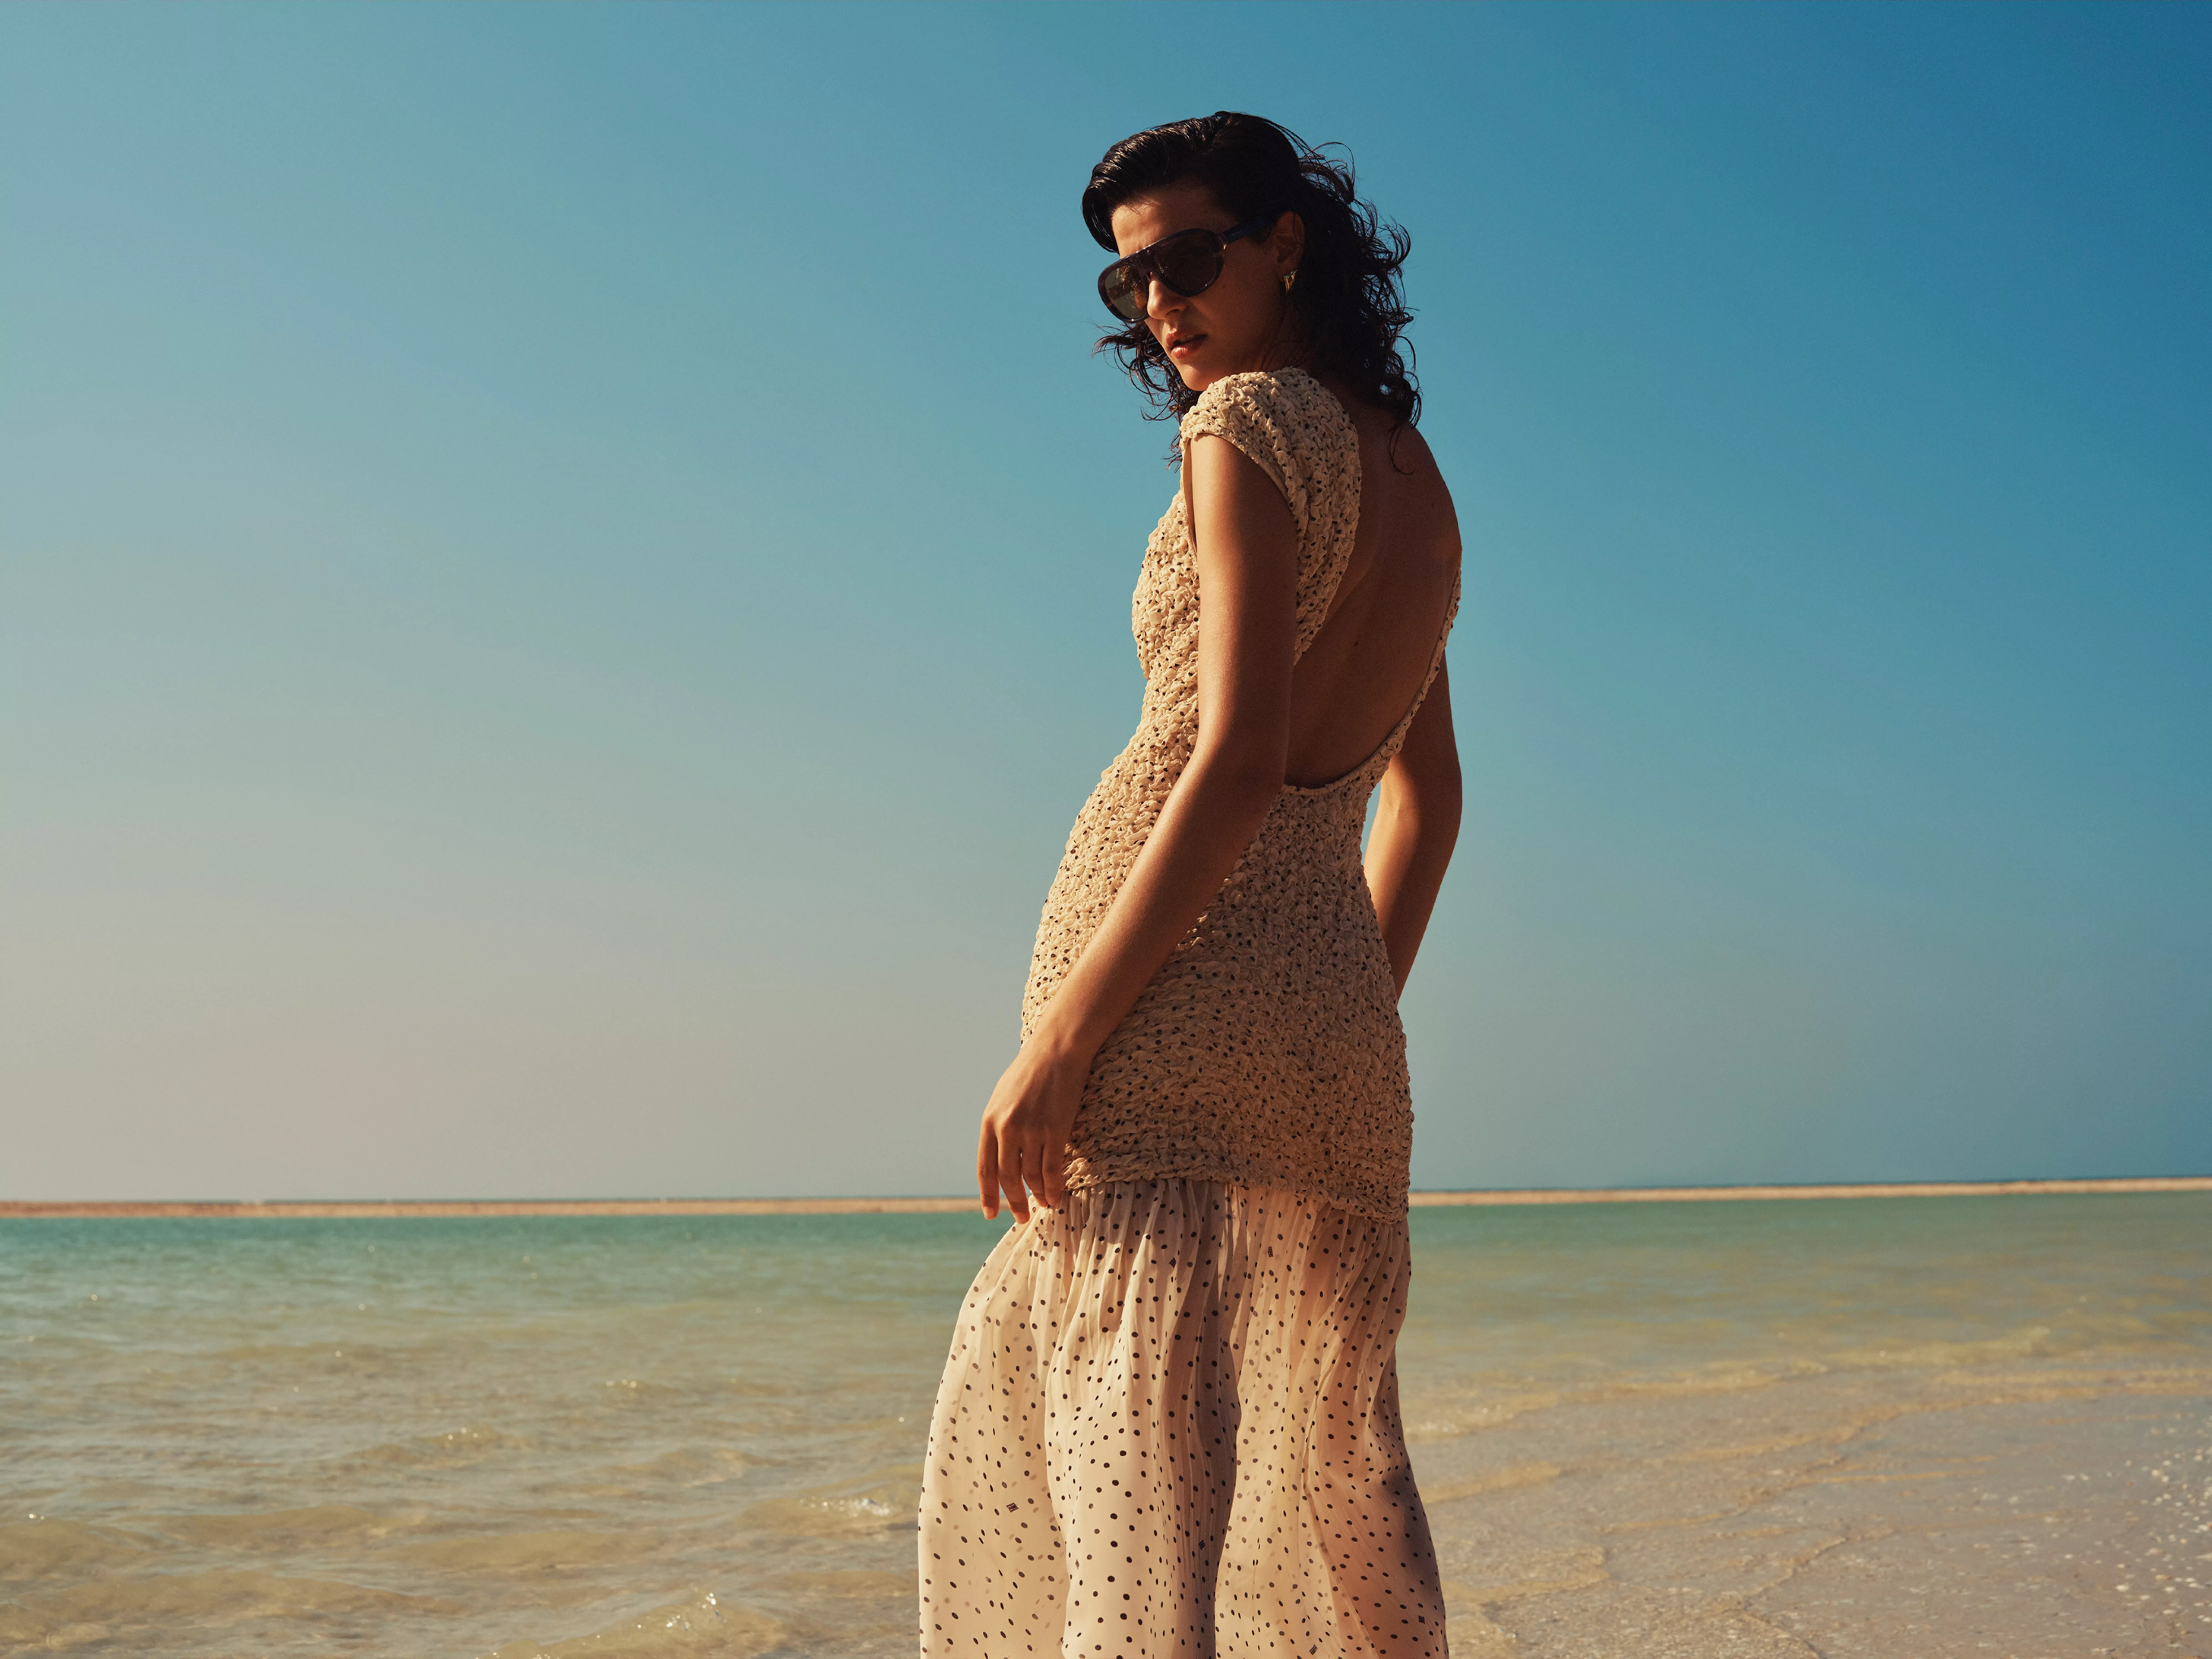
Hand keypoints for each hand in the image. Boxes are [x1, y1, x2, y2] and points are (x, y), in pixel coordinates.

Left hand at [976, 1038, 1088, 1222]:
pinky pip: (1052, 1168)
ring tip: (1043, 1206)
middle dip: (1014, 1201)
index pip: (985, 1168)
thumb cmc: (1031, 1071)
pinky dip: (1053, 1187)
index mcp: (990, 1121)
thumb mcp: (1003, 1097)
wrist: (1057, 1049)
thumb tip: (1000, 1154)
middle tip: (1021, 1218)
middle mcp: (1007, 1128)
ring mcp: (1031, 1129)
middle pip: (1008, 1177)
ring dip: (1038, 1196)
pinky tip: (1055, 1196)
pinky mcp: (1055, 1129)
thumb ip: (999, 1125)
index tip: (991, 1214)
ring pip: (1031, 1176)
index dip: (988, 1195)